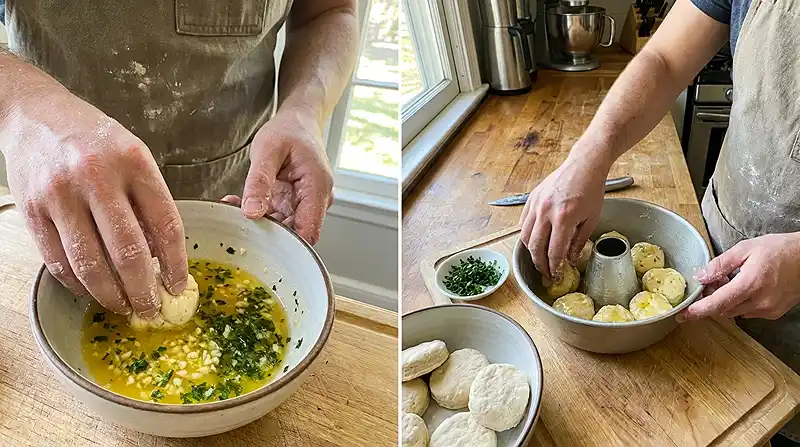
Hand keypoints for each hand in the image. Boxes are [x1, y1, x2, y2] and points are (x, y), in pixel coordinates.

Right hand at [2, 89, 187, 316]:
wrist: (35, 114)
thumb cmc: (94, 138)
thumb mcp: (134, 157)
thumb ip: (150, 201)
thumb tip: (162, 256)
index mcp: (134, 162)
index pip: (166, 224)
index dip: (176, 263)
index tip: (179, 286)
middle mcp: (97, 177)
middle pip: (128, 252)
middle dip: (144, 290)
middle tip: (151, 309)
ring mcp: (60, 195)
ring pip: (90, 264)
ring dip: (110, 294)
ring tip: (123, 306)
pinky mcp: (32, 210)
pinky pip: (58, 261)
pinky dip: (78, 284)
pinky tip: (92, 290)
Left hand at [224, 108, 332, 244]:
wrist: (298, 121)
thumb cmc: (289, 130)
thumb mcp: (267, 150)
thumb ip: (259, 182)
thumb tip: (252, 212)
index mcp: (317, 187)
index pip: (308, 232)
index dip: (286, 243)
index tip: (259, 239)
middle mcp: (317, 199)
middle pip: (296, 233)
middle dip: (267, 233)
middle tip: (238, 222)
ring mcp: (306, 202)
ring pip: (284, 227)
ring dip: (260, 223)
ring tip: (234, 208)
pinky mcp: (295, 202)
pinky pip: (278, 216)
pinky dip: (260, 213)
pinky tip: (240, 204)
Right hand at [519, 156, 607, 279]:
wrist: (584, 165)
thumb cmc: (591, 191)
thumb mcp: (591, 219)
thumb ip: (578, 241)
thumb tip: (570, 259)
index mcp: (564, 218)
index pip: (554, 251)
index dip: (554, 268)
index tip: (556, 276)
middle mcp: (546, 212)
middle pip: (536, 247)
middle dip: (540, 264)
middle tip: (546, 273)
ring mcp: (536, 204)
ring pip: (525, 236)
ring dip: (531, 251)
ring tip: (539, 258)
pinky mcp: (531, 198)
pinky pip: (524, 222)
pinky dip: (527, 234)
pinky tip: (535, 240)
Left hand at [679, 233, 799, 320]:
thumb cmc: (780, 249)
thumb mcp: (745, 249)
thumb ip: (720, 264)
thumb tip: (701, 276)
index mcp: (750, 284)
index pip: (717, 303)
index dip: (698, 311)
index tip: (682, 315)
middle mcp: (760, 301)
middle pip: (723, 310)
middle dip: (711, 300)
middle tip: (709, 284)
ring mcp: (768, 309)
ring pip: (734, 312)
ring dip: (726, 302)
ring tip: (730, 281)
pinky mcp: (774, 313)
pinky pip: (748, 312)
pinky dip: (740, 303)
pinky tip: (744, 287)